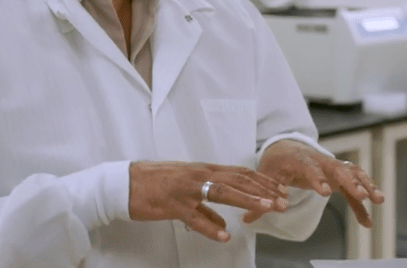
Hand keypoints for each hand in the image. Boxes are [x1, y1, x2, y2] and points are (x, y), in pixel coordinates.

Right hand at [128, 161, 288, 241]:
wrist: (124, 182)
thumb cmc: (155, 183)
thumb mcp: (186, 188)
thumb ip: (207, 206)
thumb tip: (224, 226)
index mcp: (204, 170)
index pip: (240, 173)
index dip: (262, 181)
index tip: (280, 189)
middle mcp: (199, 176)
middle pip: (238, 181)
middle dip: (263, 191)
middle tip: (282, 201)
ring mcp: (187, 190)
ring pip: (222, 193)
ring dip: (246, 200)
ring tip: (265, 208)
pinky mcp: (172, 205)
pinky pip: (194, 217)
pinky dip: (209, 227)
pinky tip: (223, 236)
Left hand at [246, 139, 384, 226]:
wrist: (287, 148)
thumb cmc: (276, 164)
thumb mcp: (266, 177)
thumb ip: (260, 199)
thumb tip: (248, 219)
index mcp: (300, 159)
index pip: (310, 168)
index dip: (318, 179)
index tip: (325, 192)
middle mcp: (320, 160)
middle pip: (339, 168)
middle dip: (352, 182)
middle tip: (362, 195)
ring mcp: (332, 165)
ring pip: (353, 173)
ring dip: (367, 185)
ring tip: (379, 200)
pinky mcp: (339, 174)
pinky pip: (355, 183)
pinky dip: (364, 196)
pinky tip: (369, 217)